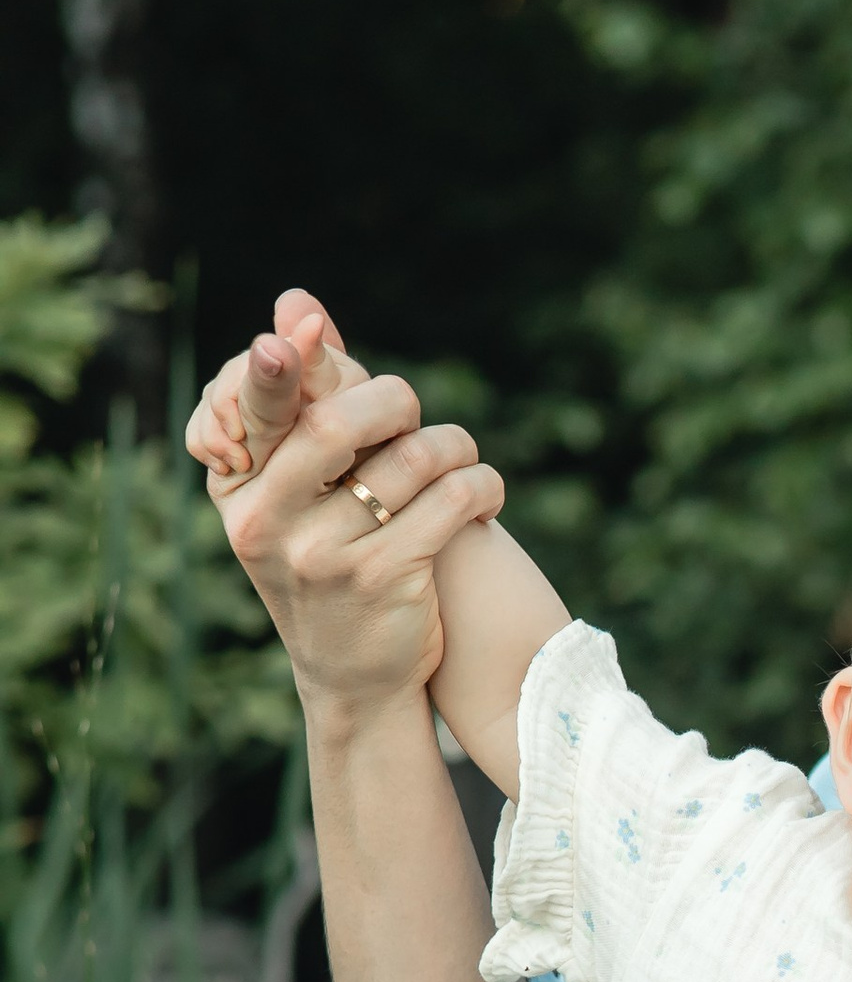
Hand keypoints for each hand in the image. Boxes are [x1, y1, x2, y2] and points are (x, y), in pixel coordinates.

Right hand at [205, 308, 505, 721]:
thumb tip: (297, 302)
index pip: (255, 410)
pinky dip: (480, 485)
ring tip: (461, 458)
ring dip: (453, 445)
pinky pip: (451, 501)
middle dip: (391, 400)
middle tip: (411, 408)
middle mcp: (270, 523)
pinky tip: (483, 495)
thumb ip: (300, 403)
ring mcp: (326, 555)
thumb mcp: (294, 494)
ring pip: (410, 459)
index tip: (305, 327)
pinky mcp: (385, 579)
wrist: (352, 679)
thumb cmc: (325, 563)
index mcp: (238, 491)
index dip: (281, 366)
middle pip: (336, 425)